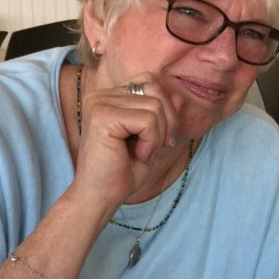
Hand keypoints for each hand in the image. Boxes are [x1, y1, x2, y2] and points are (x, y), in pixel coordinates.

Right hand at [71, 71, 180, 214]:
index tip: (161, 139)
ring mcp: (99, 103)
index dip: (165, 109)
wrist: (101, 197)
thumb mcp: (152, 139)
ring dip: (158, 135)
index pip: (151, 82)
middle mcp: (100, 95)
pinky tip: (138, 155)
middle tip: (156, 148)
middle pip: (155, 89)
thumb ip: (163, 115)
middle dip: (167, 121)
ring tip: (143, 153)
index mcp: (109, 96)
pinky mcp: (102, 117)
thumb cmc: (123, 171)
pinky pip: (147, 120)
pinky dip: (151, 141)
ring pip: (155, 106)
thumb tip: (179, 96)